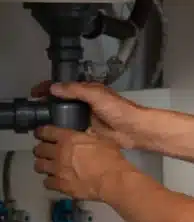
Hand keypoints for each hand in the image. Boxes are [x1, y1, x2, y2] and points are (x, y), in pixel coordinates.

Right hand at [30, 81, 144, 149]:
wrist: (133, 130)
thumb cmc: (119, 110)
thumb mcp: (96, 95)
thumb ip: (76, 90)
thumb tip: (54, 88)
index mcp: (87, 91)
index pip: (63, 86)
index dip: (48, 88)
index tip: (34, 93)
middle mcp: (84, 103)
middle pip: (61, 101)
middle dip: (47, 103)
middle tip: (33, 109)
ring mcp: (85, 117)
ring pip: (64, 115)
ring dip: (52, 118)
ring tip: (38, 123)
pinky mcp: (87, 131)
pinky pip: (70, 129)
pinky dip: (60, 130)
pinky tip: (51, 135)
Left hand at [33, 126, 129, 201]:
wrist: (112, 180)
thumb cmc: (111, 158)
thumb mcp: (103, 140)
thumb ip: (91, 137)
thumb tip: (88, 134)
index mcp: (68, 139)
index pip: (46, 132)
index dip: (41, 132)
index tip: (40, 134)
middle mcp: (59, 153)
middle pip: (39, 149)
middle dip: (40, 150)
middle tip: (44, 152)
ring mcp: (57, 170)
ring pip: (39, 166)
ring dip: (42, 165)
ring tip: (47, 167)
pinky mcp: (60, 185)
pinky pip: (47, 183)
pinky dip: (49, 182)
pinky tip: (54, 182)